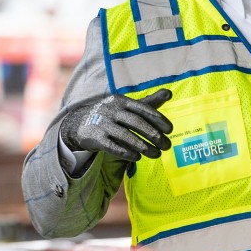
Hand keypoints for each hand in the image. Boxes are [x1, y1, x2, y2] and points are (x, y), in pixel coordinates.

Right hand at [59, 89, 173, 162]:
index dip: (158, 119)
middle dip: (153, 135)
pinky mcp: (94, 137)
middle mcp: (111, 110)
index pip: (143, 109)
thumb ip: (149, 102)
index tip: (170, 130)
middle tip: (167, 146)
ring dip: (143, 146)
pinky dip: (125, 152)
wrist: (80, 122)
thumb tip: (169, 93)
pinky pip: (111, 146)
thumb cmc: (113, 114)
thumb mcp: (129, 106)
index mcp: (121, 101)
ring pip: (125, 135)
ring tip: (157, 154)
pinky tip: (138, 158)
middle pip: (136, 122)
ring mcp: (101, 123)